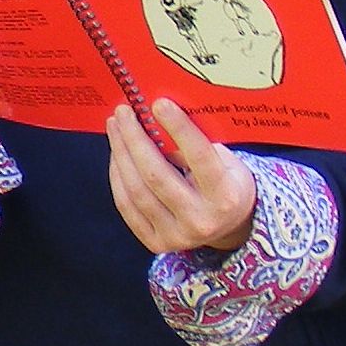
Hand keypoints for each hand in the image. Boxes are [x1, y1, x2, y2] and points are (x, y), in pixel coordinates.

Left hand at [104, 99, 255, 255]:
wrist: (229, 226)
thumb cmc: (226, 183)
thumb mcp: (226, 162)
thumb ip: (197, 145)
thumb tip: (158, 118)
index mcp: (225, 196)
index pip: (200, 157)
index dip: (178, 128)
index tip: (158, 103)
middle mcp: (201, 220)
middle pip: (156, 174)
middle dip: (134, 138)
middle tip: (123, 111)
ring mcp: (177, 236)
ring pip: (136, 190)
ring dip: (121, 153)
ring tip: (115, 127)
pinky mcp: (156, 243)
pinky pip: (127, 205)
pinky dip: (118, 176)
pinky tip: (116, 154)